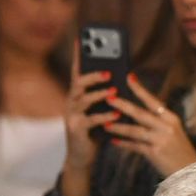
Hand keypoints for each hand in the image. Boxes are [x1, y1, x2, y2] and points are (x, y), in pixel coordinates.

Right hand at [63, 47, 117, 171]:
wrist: (82, 157)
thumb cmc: (94, 131)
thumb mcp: (100, 109)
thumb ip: (107, 95)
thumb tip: (124, 78)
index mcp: (77, 95)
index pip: (77, 71)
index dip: (78, 55)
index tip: (81, 38)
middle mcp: (71, 102)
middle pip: (78, 83)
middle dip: (92, 75)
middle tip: (108, 72)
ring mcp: (71, 116)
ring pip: (83, 100)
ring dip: (99, 94)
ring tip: (114, 90)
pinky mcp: (76, 130)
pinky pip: (90, 120)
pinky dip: (104, 115)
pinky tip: (116, 113)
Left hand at [103, 74, 195, 176]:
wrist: (190, 171)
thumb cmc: (180, 151)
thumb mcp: (173, 132)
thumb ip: (158, 122)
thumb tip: (135, 113)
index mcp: (171, 118)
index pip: (153, 101)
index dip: (140, 89)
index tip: (129, 78)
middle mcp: (167, 127)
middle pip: (140, 113)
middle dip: (123, 105)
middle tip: (109, 99)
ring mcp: (161, 140)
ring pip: (134, 130)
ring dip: (118, 127)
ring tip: (105, 123)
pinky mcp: (155, 153)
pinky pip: (135, 146)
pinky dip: (124, 143)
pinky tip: (114, 141)